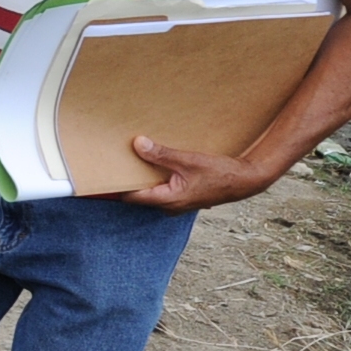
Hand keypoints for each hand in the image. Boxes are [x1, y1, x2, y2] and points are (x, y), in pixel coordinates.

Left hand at [121, 137, 280, 213]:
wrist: (246, 180)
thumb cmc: (220, 173)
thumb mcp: (188, 160)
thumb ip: (162, 154)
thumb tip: (138, 144)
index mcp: (167, 200)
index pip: (131, 196)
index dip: (117, 186)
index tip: (105, 174)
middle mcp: (169, 206)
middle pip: (140, 193)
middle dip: (130, 178)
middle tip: (119, 161)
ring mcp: (177, 204)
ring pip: (152, 190)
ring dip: (145, 177)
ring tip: (137, 159)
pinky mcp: (183, 197)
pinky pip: (163, 189)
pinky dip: (158, 178)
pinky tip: (157, 164)